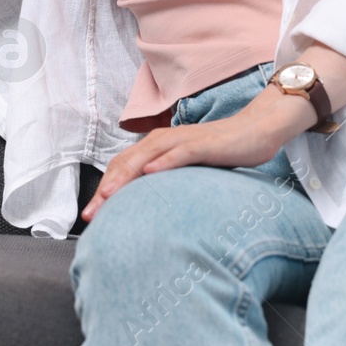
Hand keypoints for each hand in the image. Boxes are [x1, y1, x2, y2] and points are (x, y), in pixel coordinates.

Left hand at [80, 108, 288, 221]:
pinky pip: (180, 152)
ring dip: (126, 176)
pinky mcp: (204, 144)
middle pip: (127, 162)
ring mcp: (183, 140)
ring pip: (147, 155)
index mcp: (157, 145)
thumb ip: (167, 179)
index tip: (90, 215)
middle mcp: (164, 139)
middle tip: (90, 214)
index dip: (103, 189)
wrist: (255, 130)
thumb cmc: (220, 152)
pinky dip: (164, 161)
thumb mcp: (187, 168)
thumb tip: (147, 206)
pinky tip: (152, 172)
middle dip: (106, 188)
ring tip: (108, 195)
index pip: (122, 167)